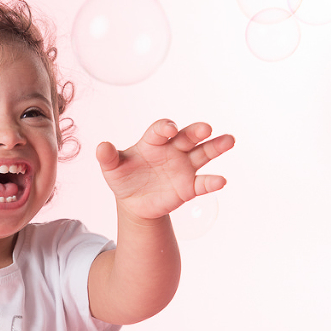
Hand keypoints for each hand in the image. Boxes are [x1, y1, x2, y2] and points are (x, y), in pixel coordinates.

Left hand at [96, 119, 234, 220]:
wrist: (134, 202)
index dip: (166, 127)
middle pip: (188, 136)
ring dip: (216, 146)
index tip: (170, 129)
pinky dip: (212, 182)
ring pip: (203, 153)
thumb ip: (108, 158)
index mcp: (154, 141)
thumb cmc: (124, 178)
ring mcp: (184, 167)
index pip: (161, 130)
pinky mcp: (189, 186)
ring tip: (229, 140)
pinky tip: (221, 181)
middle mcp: (173, 150)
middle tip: (206, 128)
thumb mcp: (112, 169)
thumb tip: (101, 147)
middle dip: (197, 131)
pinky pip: (203, 183)